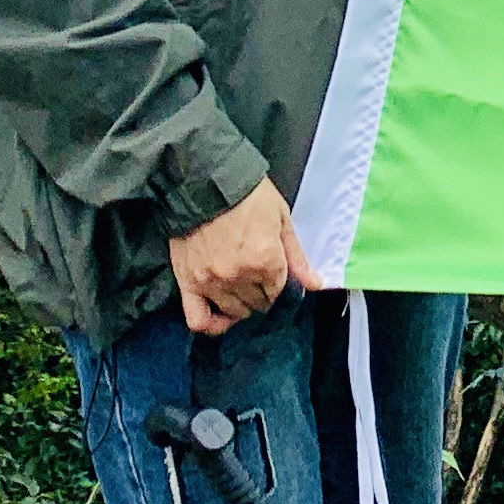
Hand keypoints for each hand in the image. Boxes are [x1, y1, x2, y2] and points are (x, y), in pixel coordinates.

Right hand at [169, 177, 321, 335]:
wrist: (203, 180)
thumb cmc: (247, 194)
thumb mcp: (280, 219)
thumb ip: (296, 257)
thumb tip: (315, 284)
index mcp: (266, 260)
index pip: (277, 290)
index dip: (278, 281)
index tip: (273, 270)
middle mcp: (239, 276)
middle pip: (257, 303)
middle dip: (262, 292)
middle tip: (256, 276)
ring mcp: (212, 282)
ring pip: (233, 312)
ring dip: (241, 303)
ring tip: (240, 286)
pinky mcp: (188, 282)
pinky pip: (199, 319)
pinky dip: (211, 324)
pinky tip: (219, 315)